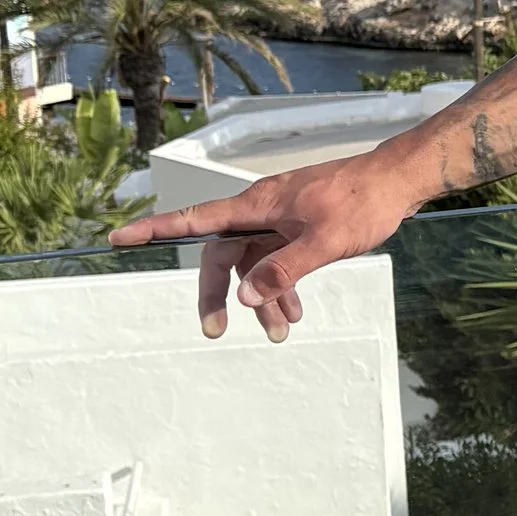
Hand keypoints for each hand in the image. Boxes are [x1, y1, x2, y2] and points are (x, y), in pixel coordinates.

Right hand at [111, 150, 421, 341]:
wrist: (398, 182)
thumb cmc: (362, 202)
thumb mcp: (324, 242)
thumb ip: (284, 270)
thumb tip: (245, 297)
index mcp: (257, 206)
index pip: (195, 220)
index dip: (155, 230)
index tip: (118, 238)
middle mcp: (261, 211)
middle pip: (222, 254)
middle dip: (218, 293)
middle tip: (215, 331)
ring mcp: (281, 220)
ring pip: (254, 264)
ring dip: (261, 299)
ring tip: (279, 333)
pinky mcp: (300, 228)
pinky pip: (278, 261)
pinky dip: (282, 288)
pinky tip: (295, 315)